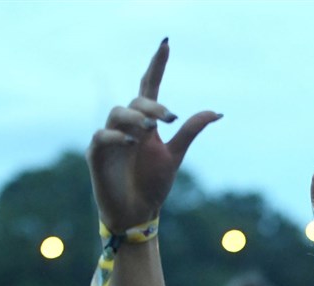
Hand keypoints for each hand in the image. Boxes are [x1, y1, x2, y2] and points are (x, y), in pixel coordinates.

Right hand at [86, 39, 219, 232]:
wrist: (138, 212)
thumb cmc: (153, 184)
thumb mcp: (175, 155)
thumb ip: (190, 131)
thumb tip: (217, 112)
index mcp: (145, 123)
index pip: (149, 86)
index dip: (157, 66)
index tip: (166, 44)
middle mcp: (125, 126)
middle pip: (135, 102)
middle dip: (151, 106)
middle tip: (168, 119)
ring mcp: (109, 139)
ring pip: (117, 113)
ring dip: (135, 118)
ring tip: (149, 130)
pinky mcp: (96, 155)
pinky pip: (103, 137)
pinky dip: (117, 137)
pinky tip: (132, 143)